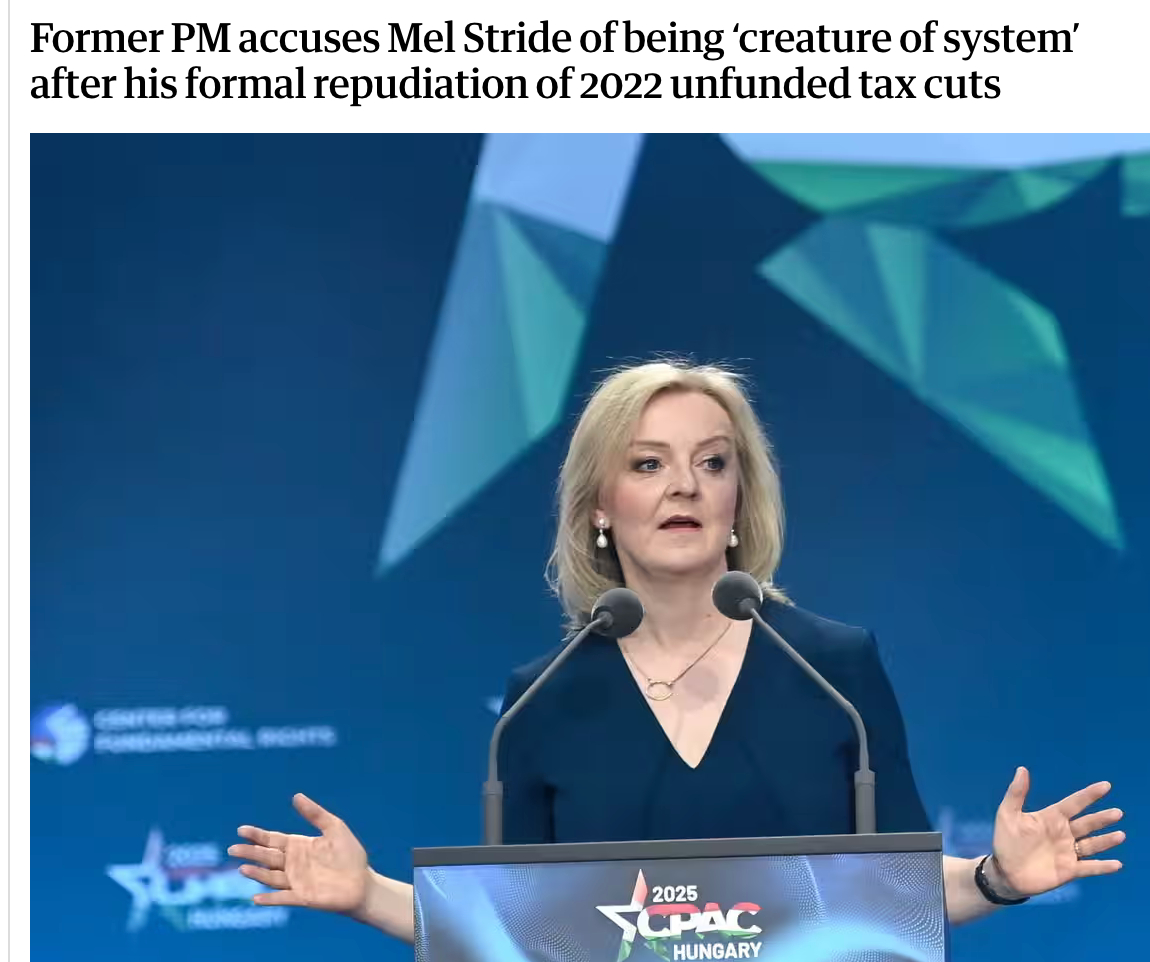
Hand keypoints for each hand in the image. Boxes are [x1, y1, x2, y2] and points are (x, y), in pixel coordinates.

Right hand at [229, 793, 369, 913]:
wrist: (363, 882)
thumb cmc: (350, 855)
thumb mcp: (334, 828)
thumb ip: (315, 814)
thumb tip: (296, 796)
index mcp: (299, 846)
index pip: (272, 840)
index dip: (257, 835)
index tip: (241, 830)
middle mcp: (293, 864)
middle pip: (267, 857)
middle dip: (250, 852)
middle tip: (233, 848)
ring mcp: (296, 881)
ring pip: (271, 877)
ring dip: (257, 873)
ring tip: (243, 868)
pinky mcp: (303, 897)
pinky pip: (283, 898)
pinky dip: (269, 899)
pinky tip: (256, 898)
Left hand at [990, 767, 1124, 897]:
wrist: (1004, 871)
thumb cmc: (1006, 840)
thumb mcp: (1008, 814)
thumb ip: (1017, 793)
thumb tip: (1022, 768)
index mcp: (1052, 818)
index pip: (1073, 803)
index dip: (1089, 795)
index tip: (1106, 785)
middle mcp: (1064, 833)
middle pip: (1087, 824)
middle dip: (1102, 818)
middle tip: (1117, 812)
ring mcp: (1068, 852)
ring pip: (1091, 844)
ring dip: (1105, 840)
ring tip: (1120, 835)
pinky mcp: (1069, 870)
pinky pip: (1089, 868)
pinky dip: (1103, 867)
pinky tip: (1117, 864)